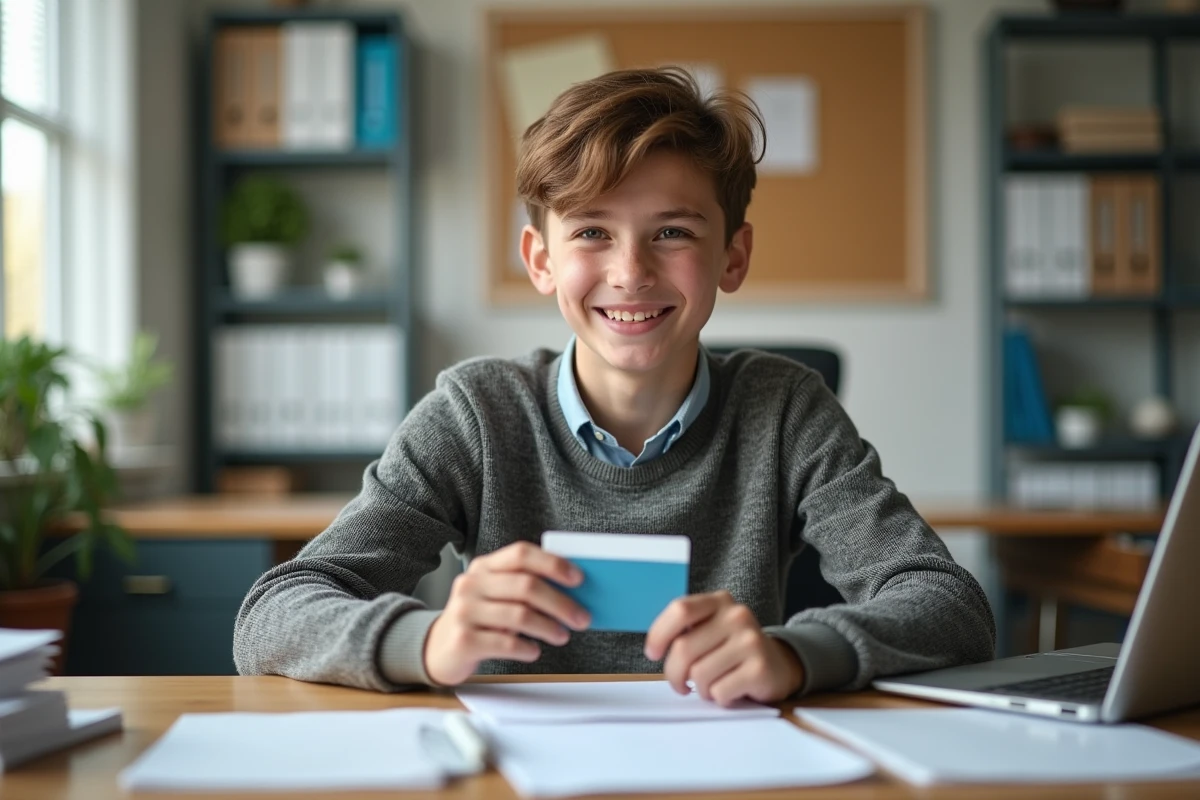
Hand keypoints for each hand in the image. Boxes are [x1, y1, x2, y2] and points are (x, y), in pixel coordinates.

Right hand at [423, 542, 590, 685]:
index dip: (553, 564)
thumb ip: (523, 589)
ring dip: (549, 627)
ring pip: (520, 616)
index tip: (578, 578)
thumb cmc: (479, 620)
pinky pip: (505, 643)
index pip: (521, 554)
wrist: (437, 649)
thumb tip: (573, 595)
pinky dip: (527, 648)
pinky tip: (534, 651)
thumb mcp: (495, 596)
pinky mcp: (463, 640)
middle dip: (561, 603)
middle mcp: (472, 584)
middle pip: (526, 586)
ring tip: (562, 636)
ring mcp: (464, 611)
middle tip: (581, 618)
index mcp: (484, 567)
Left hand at [644, 590, 804, 705]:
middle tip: (680, 684)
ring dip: (700, 689)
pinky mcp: (760, 669)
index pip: (680, 610)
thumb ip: (686, 630)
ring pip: (699, 675)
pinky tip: (730, 691)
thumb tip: (655, 648)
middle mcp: (737, 616)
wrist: (779, 665)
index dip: (659, 634)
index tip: (653, 653)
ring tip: (712, 685)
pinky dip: (718, 698)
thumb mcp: (712, 628)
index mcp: (720, 601)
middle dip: (674, 674)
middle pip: (683, 649)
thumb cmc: (733, 649)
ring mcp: (750, 641)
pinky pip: (719, 692)